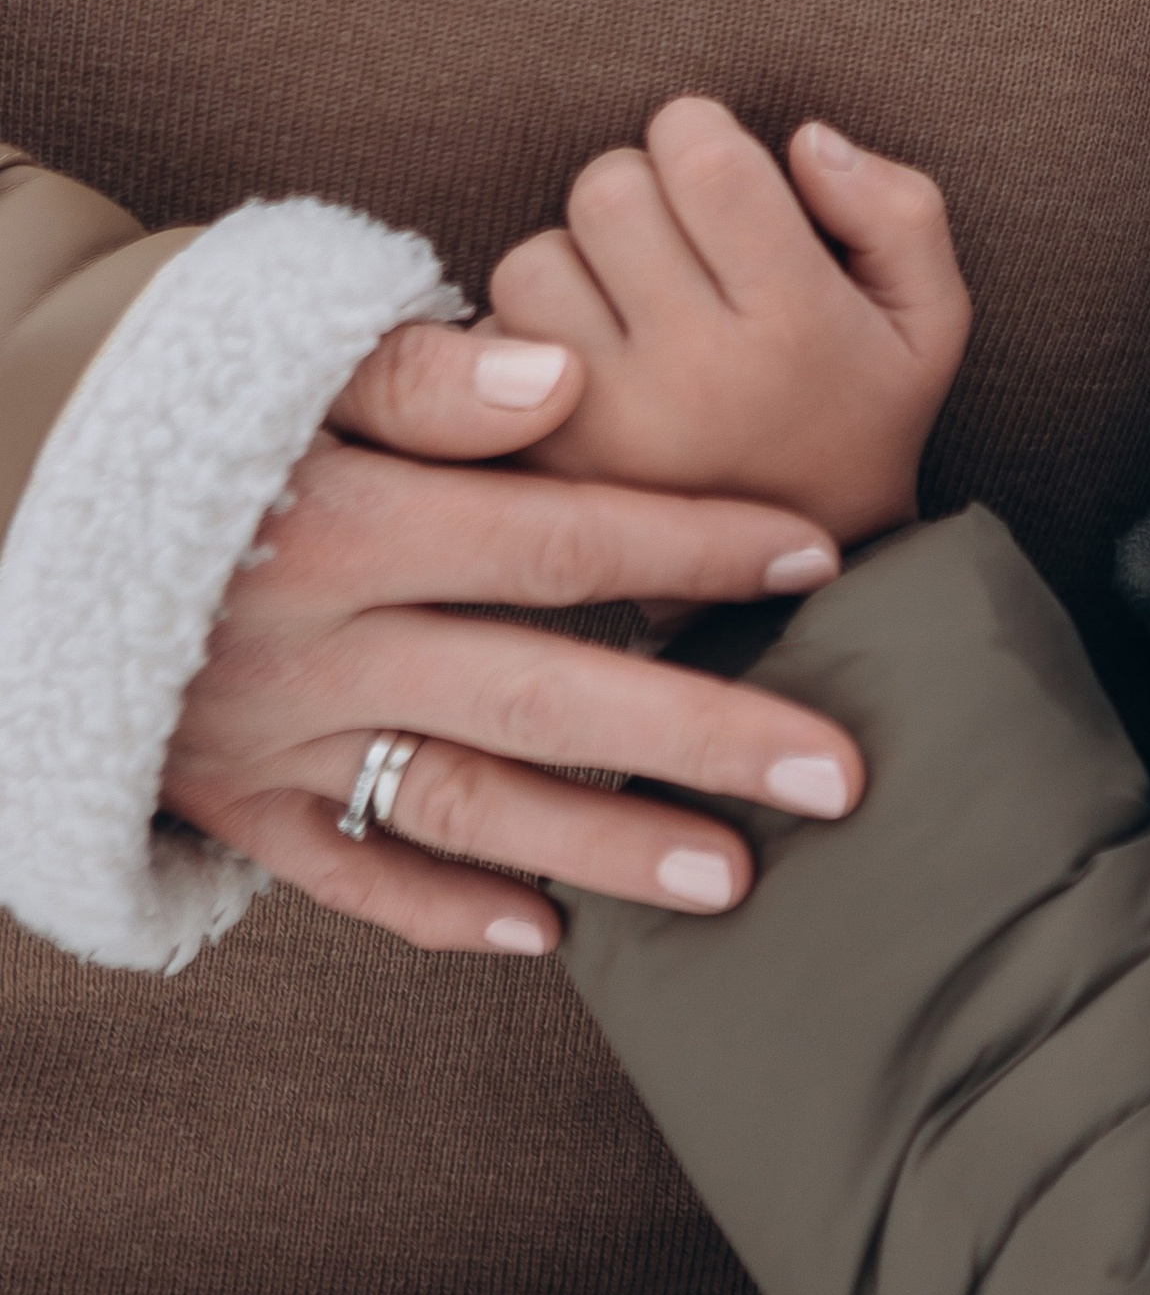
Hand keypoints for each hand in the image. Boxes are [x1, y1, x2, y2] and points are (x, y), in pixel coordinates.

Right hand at [163, 316, 863, 958]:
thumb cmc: (166, 399)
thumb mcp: (278, 360)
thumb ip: (420, 376)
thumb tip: (560, 375)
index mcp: (348, 524)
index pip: (558, 540)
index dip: (693, 545)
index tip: (821, 557)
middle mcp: (319, 646)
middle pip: (544, 696)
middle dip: (700, 737)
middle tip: (839, 775)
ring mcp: (271, 738)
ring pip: (464, 803)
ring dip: (604, 846)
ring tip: (737, 880)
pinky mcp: (220, 800)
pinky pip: (340, 876)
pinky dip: (437, 909)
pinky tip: (545, 934)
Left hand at [488, 98, 970, 540]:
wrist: (801, 596)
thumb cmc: (865, 419)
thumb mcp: (929, 319)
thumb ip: (898, 209)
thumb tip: (807, 138)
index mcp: (792, 319)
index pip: (701, 155)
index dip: (701, 133)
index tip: (719, 171)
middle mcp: (691, 369)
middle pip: (606, 189)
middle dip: (640, 189)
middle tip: (678, 240)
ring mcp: (603, 420)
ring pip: (535, 258)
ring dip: (575, 260)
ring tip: (631, 302)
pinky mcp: (538, 459)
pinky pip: (490, 339)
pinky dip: (527, 332)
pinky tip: (586, 356)